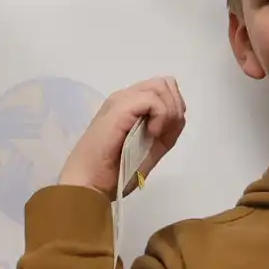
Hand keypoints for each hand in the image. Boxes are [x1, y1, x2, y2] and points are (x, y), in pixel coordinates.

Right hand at [59, 77, 185, 195]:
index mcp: (130, 106)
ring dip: (168, 111)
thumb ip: (165, 131)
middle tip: (164, 132)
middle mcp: (125, 98)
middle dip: (174, 108)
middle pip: (165, 84)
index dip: (173, 109)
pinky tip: (151, 134)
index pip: (162, 90)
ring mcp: (121, 100)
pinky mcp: (120, 108)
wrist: (90, 184)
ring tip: (156, 133)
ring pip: (161, 87)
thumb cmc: (115, 172)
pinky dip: (160, 116)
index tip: (166, 134)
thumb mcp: (150, 148)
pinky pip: (153, 100)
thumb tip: (178, 116)